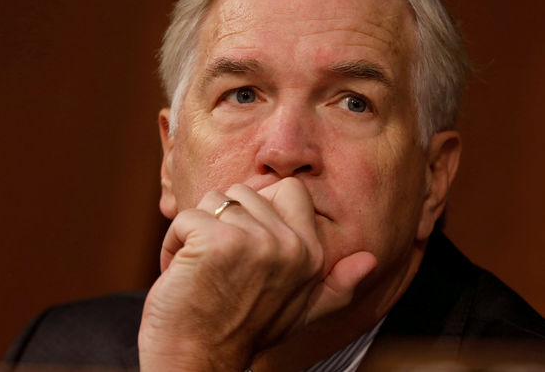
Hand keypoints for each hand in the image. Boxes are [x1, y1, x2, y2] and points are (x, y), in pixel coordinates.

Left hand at [138, 177, 375, 371]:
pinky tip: (182, 273)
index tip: (245, 253)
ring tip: (201, 271)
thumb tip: (370, 260)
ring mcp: (255, 242)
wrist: (197, 363)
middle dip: (222, 222)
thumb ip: (334, 286)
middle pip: (244, 192)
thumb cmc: (242, 332)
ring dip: (195, 233)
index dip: (257, 212)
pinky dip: (174, 243)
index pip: (287, 190)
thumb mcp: (299, 311)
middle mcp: (291, 245)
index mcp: (312, 254)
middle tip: (219, 267)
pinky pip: (185, 218)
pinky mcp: (217, 242)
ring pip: (213, 201)